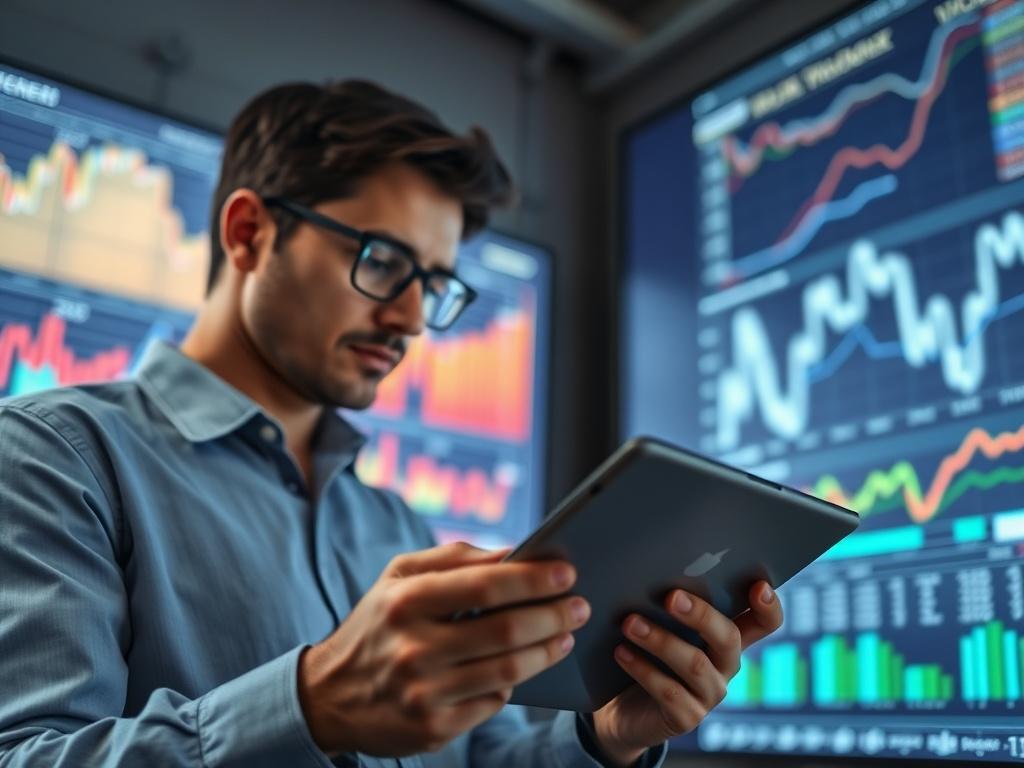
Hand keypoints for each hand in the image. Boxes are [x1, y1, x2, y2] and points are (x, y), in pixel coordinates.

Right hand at [297, 542, 590, 756]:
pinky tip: (523, 666)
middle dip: (554, 616)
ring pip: (508, 671)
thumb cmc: (377, 623)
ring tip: (565, 635)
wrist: (328, 695)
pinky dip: (513, 682)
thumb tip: (513, 552)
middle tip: (580, 606)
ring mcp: (423, 693)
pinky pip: (492, 702)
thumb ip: (453, 559)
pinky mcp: (433, 728)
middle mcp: (413, 648)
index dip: (533, 579)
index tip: (566, 573)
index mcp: (405, 601)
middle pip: (506, 631)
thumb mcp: (399, 577)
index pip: (485, 586)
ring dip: (548, 651)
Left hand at [591, 581, 782, 765]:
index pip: (763, 623)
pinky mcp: (686, 718)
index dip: (768, 607)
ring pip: (695, 664)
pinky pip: (669, 692)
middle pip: (728, 638)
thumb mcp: (662, 626)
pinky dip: (643, 669)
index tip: (759, 586)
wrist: (621, 710)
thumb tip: (654, 567)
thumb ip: (670, 604)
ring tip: (630, 623)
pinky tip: (621, 653)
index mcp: (726, 638)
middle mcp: (725, 666)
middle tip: (671, 598)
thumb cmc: (645, 654)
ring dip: (661, 640)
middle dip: (701, 615)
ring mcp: (708, 694)